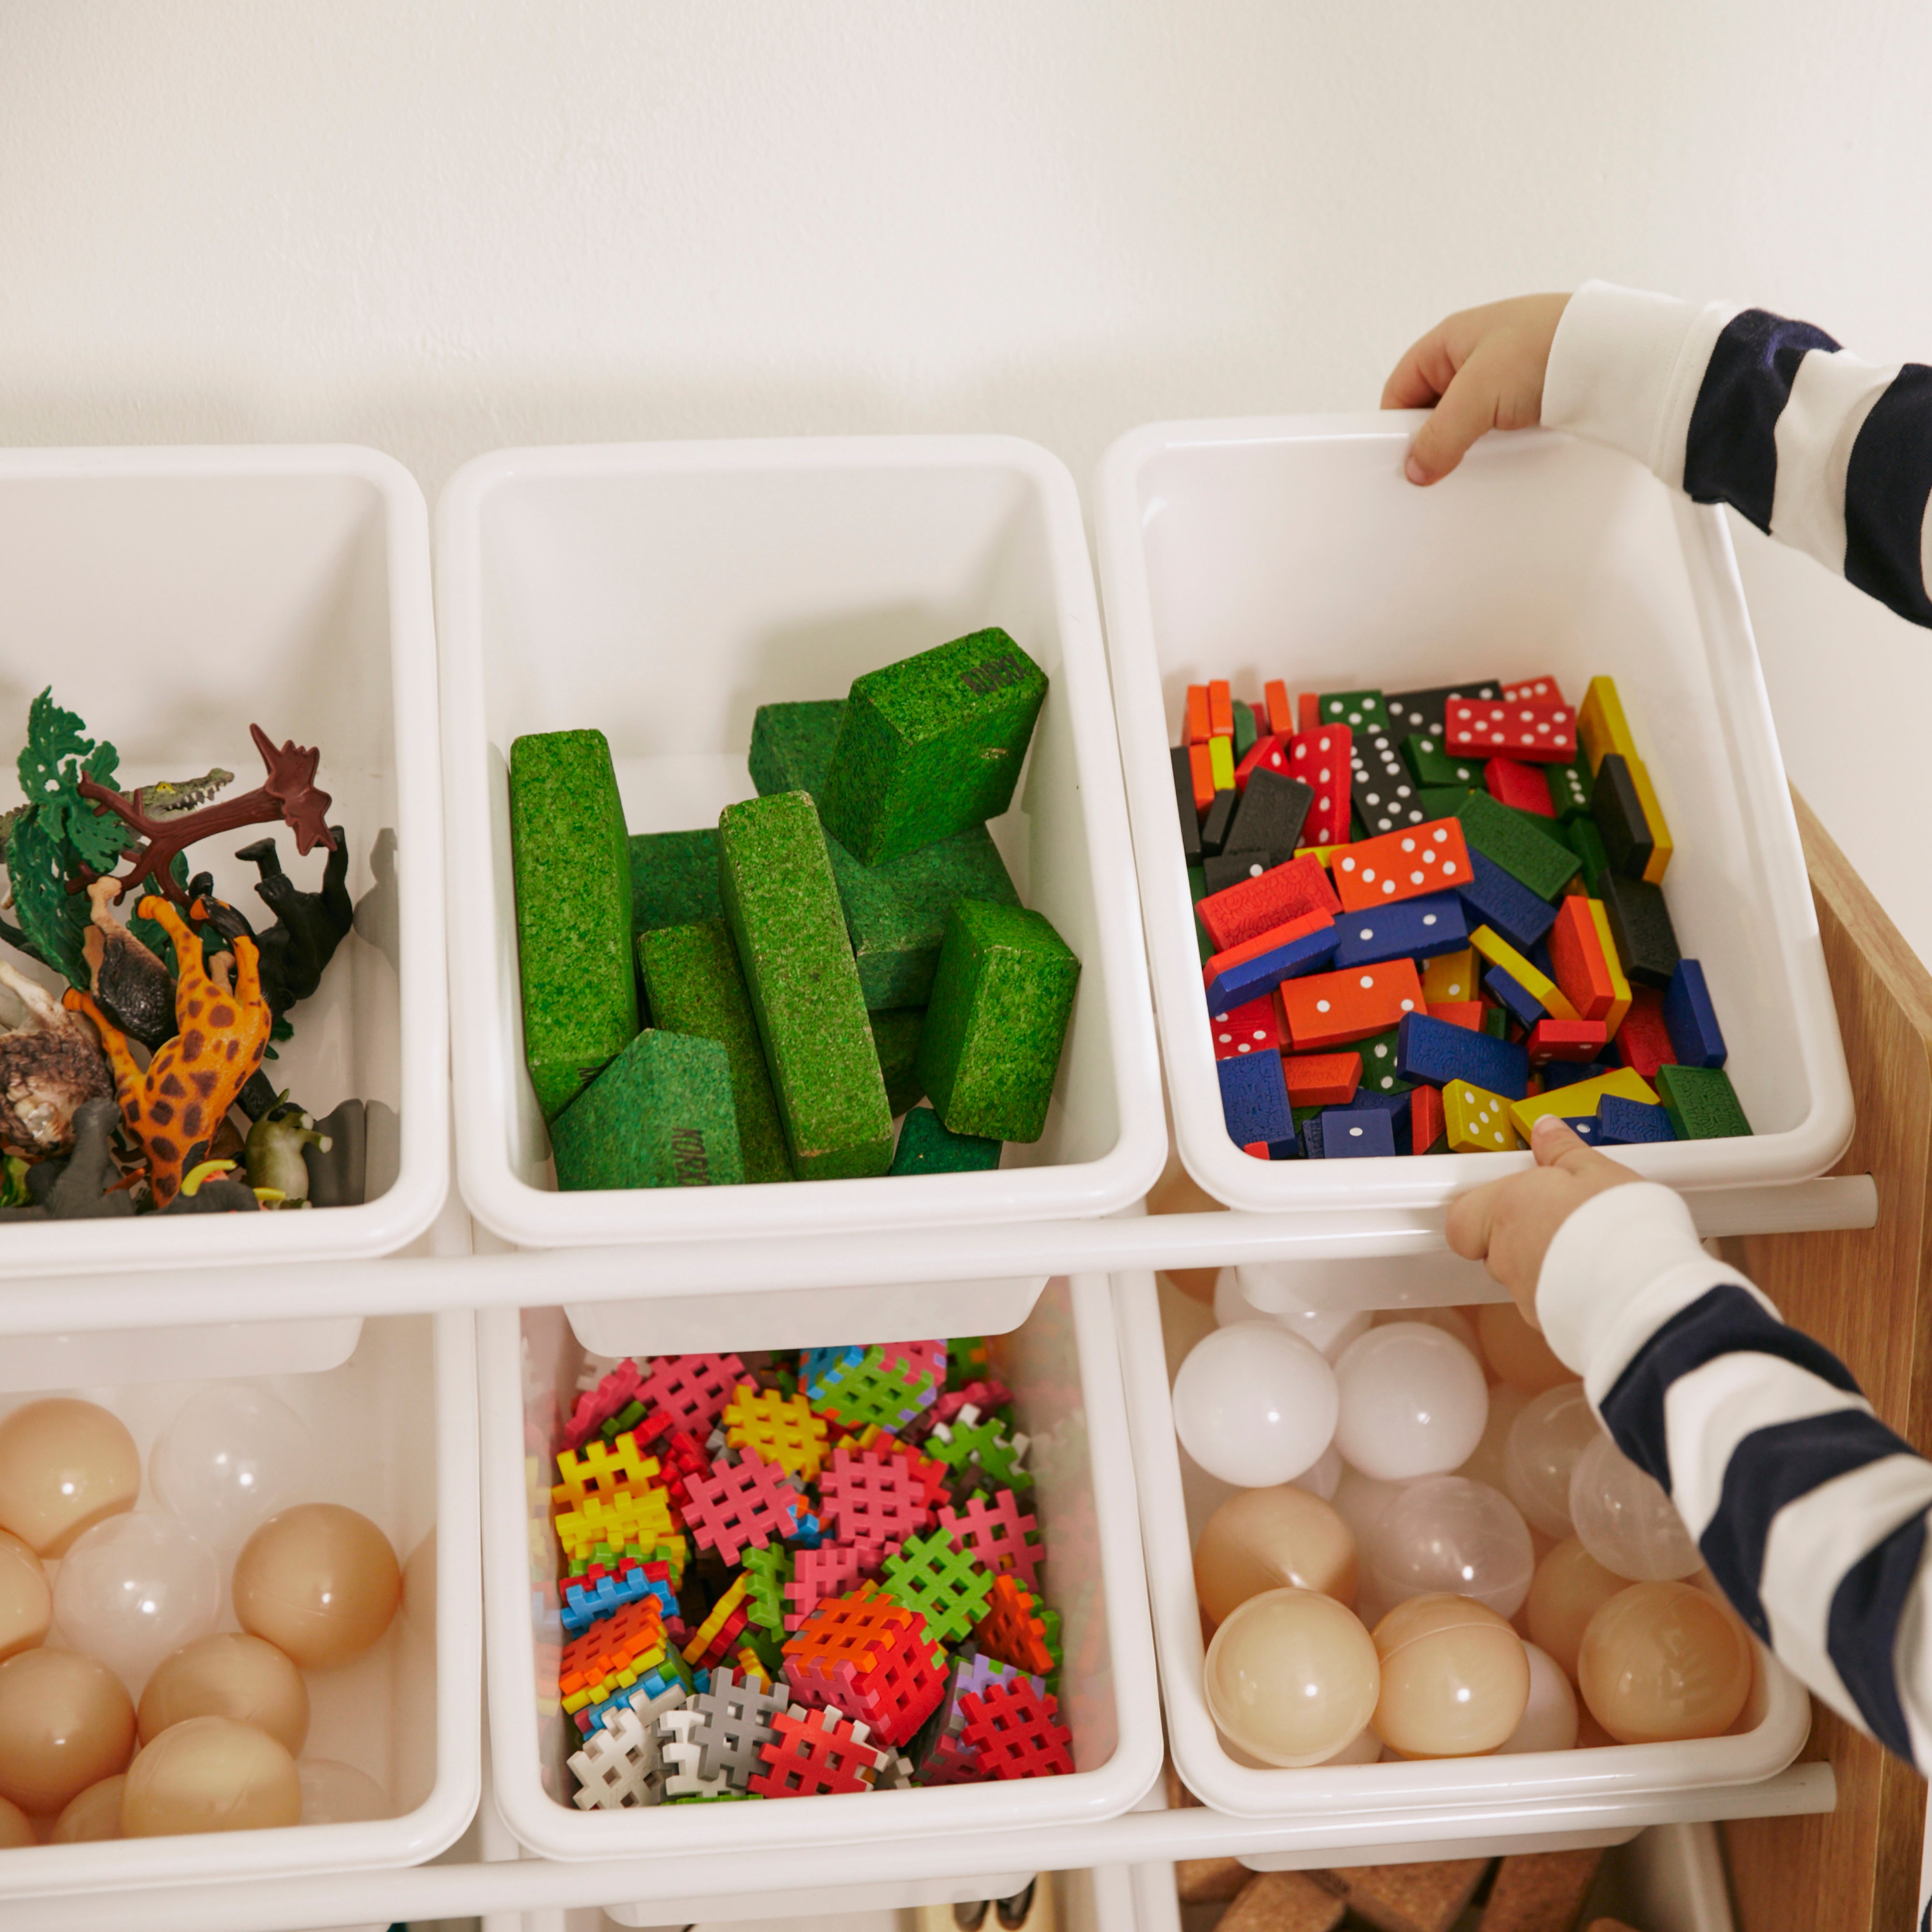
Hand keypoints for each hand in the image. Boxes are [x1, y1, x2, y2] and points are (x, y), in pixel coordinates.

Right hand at [1382, 293, 1571, 484]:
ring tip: (1470, 464)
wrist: (1614, 351)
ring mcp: (1506, 372)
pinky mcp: (1534, 392)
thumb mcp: (1475, 396)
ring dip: (1466, 441)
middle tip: (1434, 467)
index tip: (1400, 459)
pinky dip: (1496, 442)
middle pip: (1433, 406)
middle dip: (1432, 437)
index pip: (1402, 386)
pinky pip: (1499, 424)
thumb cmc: (1544, 348)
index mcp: (1449, 339)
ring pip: (1468, 417)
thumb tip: (1416, 469)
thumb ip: (1439, 437)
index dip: (1394, 423)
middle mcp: (1475, 352)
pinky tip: (1501, 456)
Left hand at [1445, 1114, 1640, 1324]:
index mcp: (1504, 1209)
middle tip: (1567, 1218)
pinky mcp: (1550, 1325)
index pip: (1462, 1219)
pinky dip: (1569, 1293)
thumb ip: (1563, 1151)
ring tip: (1596, 1249)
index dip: (1482, 1210)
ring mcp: (1525, 1295)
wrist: (1643, 1292)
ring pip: (1525, 1277)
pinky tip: (1604, 1280)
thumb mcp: (1596, 1171)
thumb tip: (1543, 1129)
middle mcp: (1504, 1256)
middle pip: (1497, 1247)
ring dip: (1550, 1264)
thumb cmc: (1617, 1223)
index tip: (1518, 1196)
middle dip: (1526, 1234)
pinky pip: (1551, 1304)